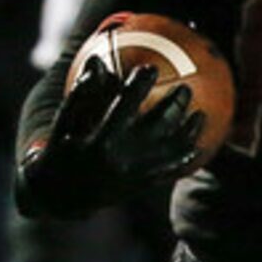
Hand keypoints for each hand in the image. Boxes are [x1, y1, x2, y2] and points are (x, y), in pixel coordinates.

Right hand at [15, 62, 203, 216]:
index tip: (150, 68)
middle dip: (175, 105)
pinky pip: (169, 172)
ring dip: (189, 132)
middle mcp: (121, 159)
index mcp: (100, 141)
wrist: (60, 198)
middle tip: (184, 89)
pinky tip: (197, 148)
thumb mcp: (63, 124)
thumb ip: (80, 95)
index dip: (139, 85)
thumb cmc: (60, 152)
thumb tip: (96, 62)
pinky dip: (184, 159)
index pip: (124, 106)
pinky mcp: (140, 187)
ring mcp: (134, 175)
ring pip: (171, 151)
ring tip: (201, 115)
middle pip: (158, 126)